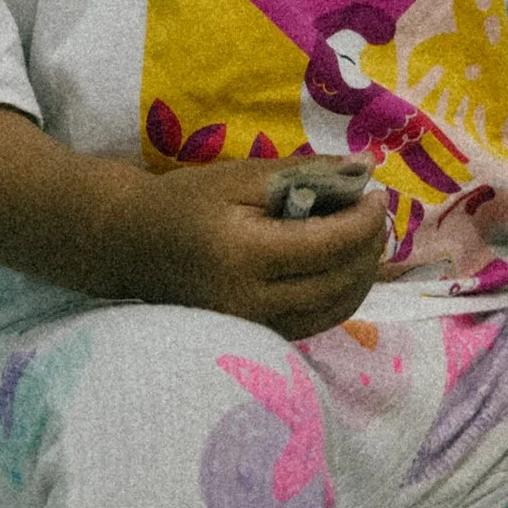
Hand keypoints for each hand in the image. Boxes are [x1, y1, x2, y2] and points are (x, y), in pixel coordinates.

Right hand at [116, 155, 389, 337]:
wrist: (130, 245)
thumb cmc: (184, 201)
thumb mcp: (241, 176)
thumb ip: (305, 174)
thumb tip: (364, 170)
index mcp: (244, 254)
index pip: (329, 245)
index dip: (365, 221)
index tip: (376, 195)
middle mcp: (251, 300)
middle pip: (339, 282)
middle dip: (369, 248)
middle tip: (375, 216)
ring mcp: (252, 326)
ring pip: (334, 310)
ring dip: (362, 276)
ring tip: (364, 241)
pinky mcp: (255, 336)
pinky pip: (315, 322)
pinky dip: (339, 296)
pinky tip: (341, 268)